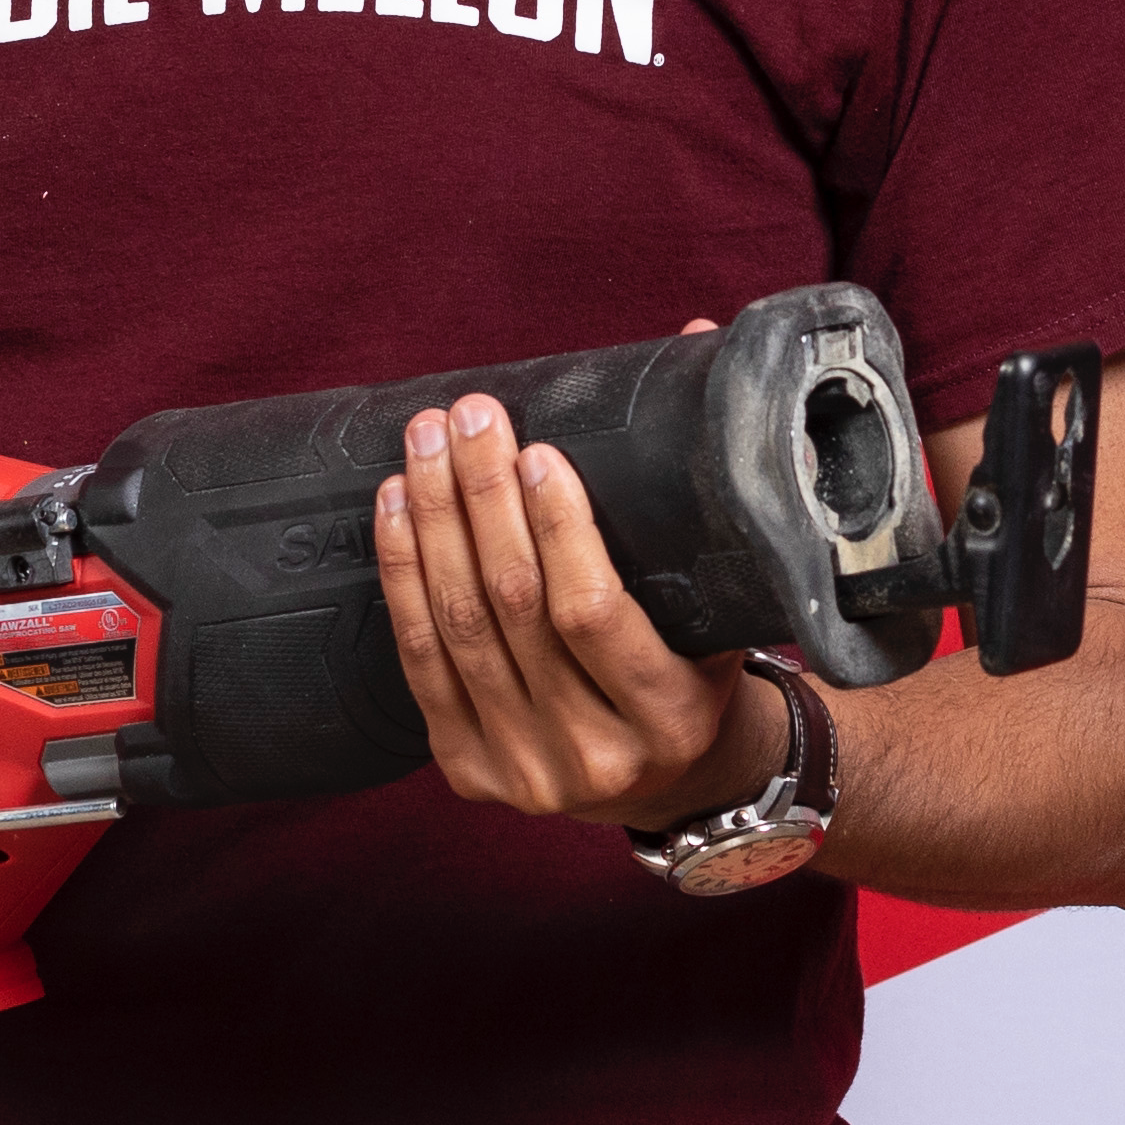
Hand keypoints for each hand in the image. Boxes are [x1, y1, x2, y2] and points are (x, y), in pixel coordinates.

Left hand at [376, 390, 756, 827]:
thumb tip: (699, 338)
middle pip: (513, 608)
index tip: (538, 452)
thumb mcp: (729, 609)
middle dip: (482, 499)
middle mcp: (594, 755)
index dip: (558, 528)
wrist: (672, 785)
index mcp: (670, 716)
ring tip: (426, 445)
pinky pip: (418, 661)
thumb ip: (714, 490)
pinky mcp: (468, 771)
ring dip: (433, 523)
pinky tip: (395, 510)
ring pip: (457, 627)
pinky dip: (402, 576)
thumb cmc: (701, 676)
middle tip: (469, 419)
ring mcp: (524, 771)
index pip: (593, 612)